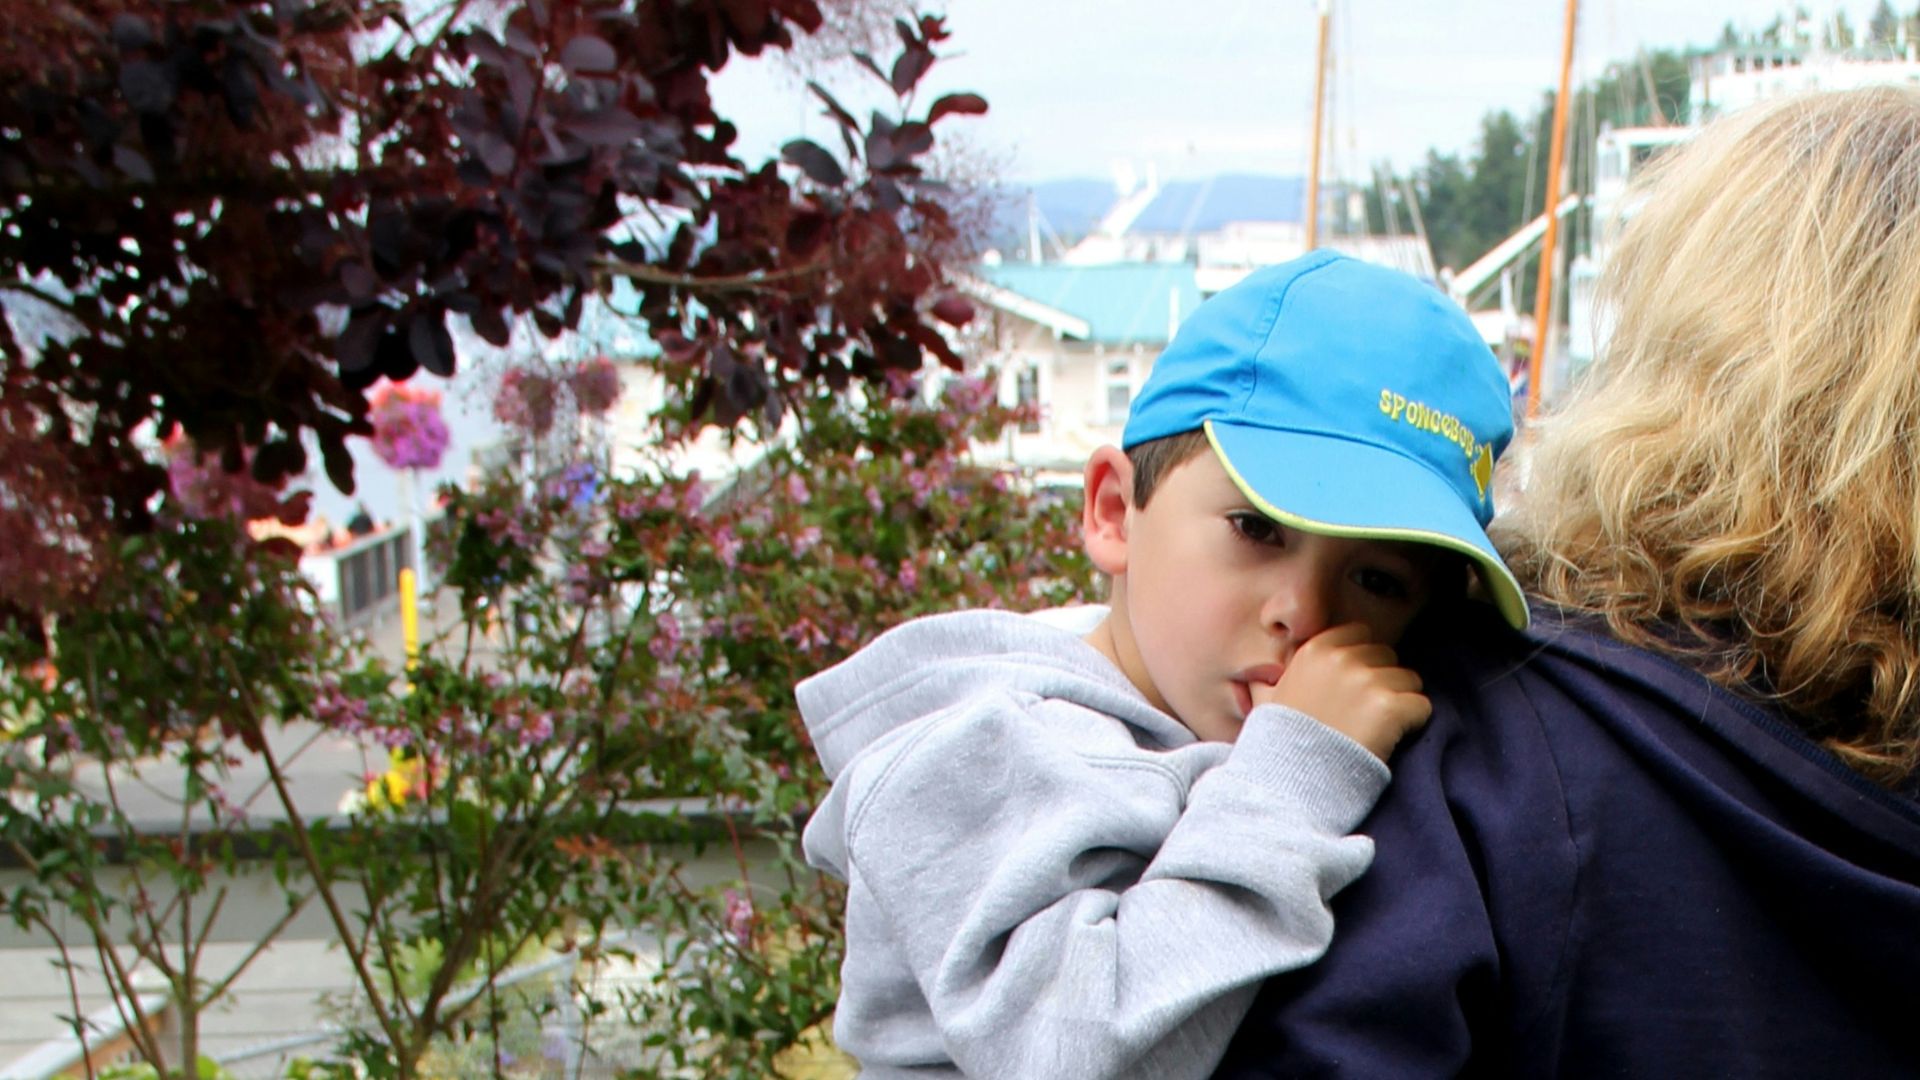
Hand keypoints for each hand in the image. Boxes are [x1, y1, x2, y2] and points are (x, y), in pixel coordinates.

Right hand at [1251, 623, 1430, 760]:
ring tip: (1377, 730)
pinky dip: (1414, 724)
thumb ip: (1269, 682)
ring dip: (1400, 703)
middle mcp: (1342, 659)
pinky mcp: (1390, 707)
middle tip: (1366, 714)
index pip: (1359, 634)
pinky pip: (1422, 706)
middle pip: (1387, 656)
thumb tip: (1259, 679)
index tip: (1353, 690)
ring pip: (1409, 680)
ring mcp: (1367, 681)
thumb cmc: (1279, 744)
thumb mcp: (1266, 703)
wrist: (1292, 781)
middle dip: (1383, 680)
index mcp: (1315, 650)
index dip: (1362, 662)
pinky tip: (1391, 740)